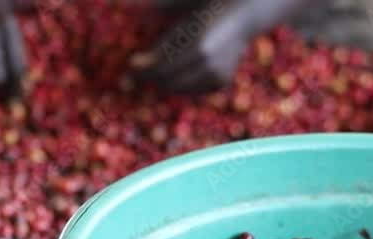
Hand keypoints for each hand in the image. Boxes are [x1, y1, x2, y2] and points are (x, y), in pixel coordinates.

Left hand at [130, 1, 253, 93]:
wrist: (242, 17)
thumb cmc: (206, 14)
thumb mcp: (182, 23)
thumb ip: (161, 43)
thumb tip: (135, 64)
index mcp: (197, 47)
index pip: (161, 67)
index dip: (142, 70)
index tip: (130, 66)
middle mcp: (208, 64)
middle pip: (168, 81)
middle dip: (150, 79)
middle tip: (135, 76)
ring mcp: (217, 75)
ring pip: (179, 89)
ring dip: (165, 82)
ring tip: (156, 72)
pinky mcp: (222, 82)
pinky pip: (193, 91)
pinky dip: (181, 85)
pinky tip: (177, 74)